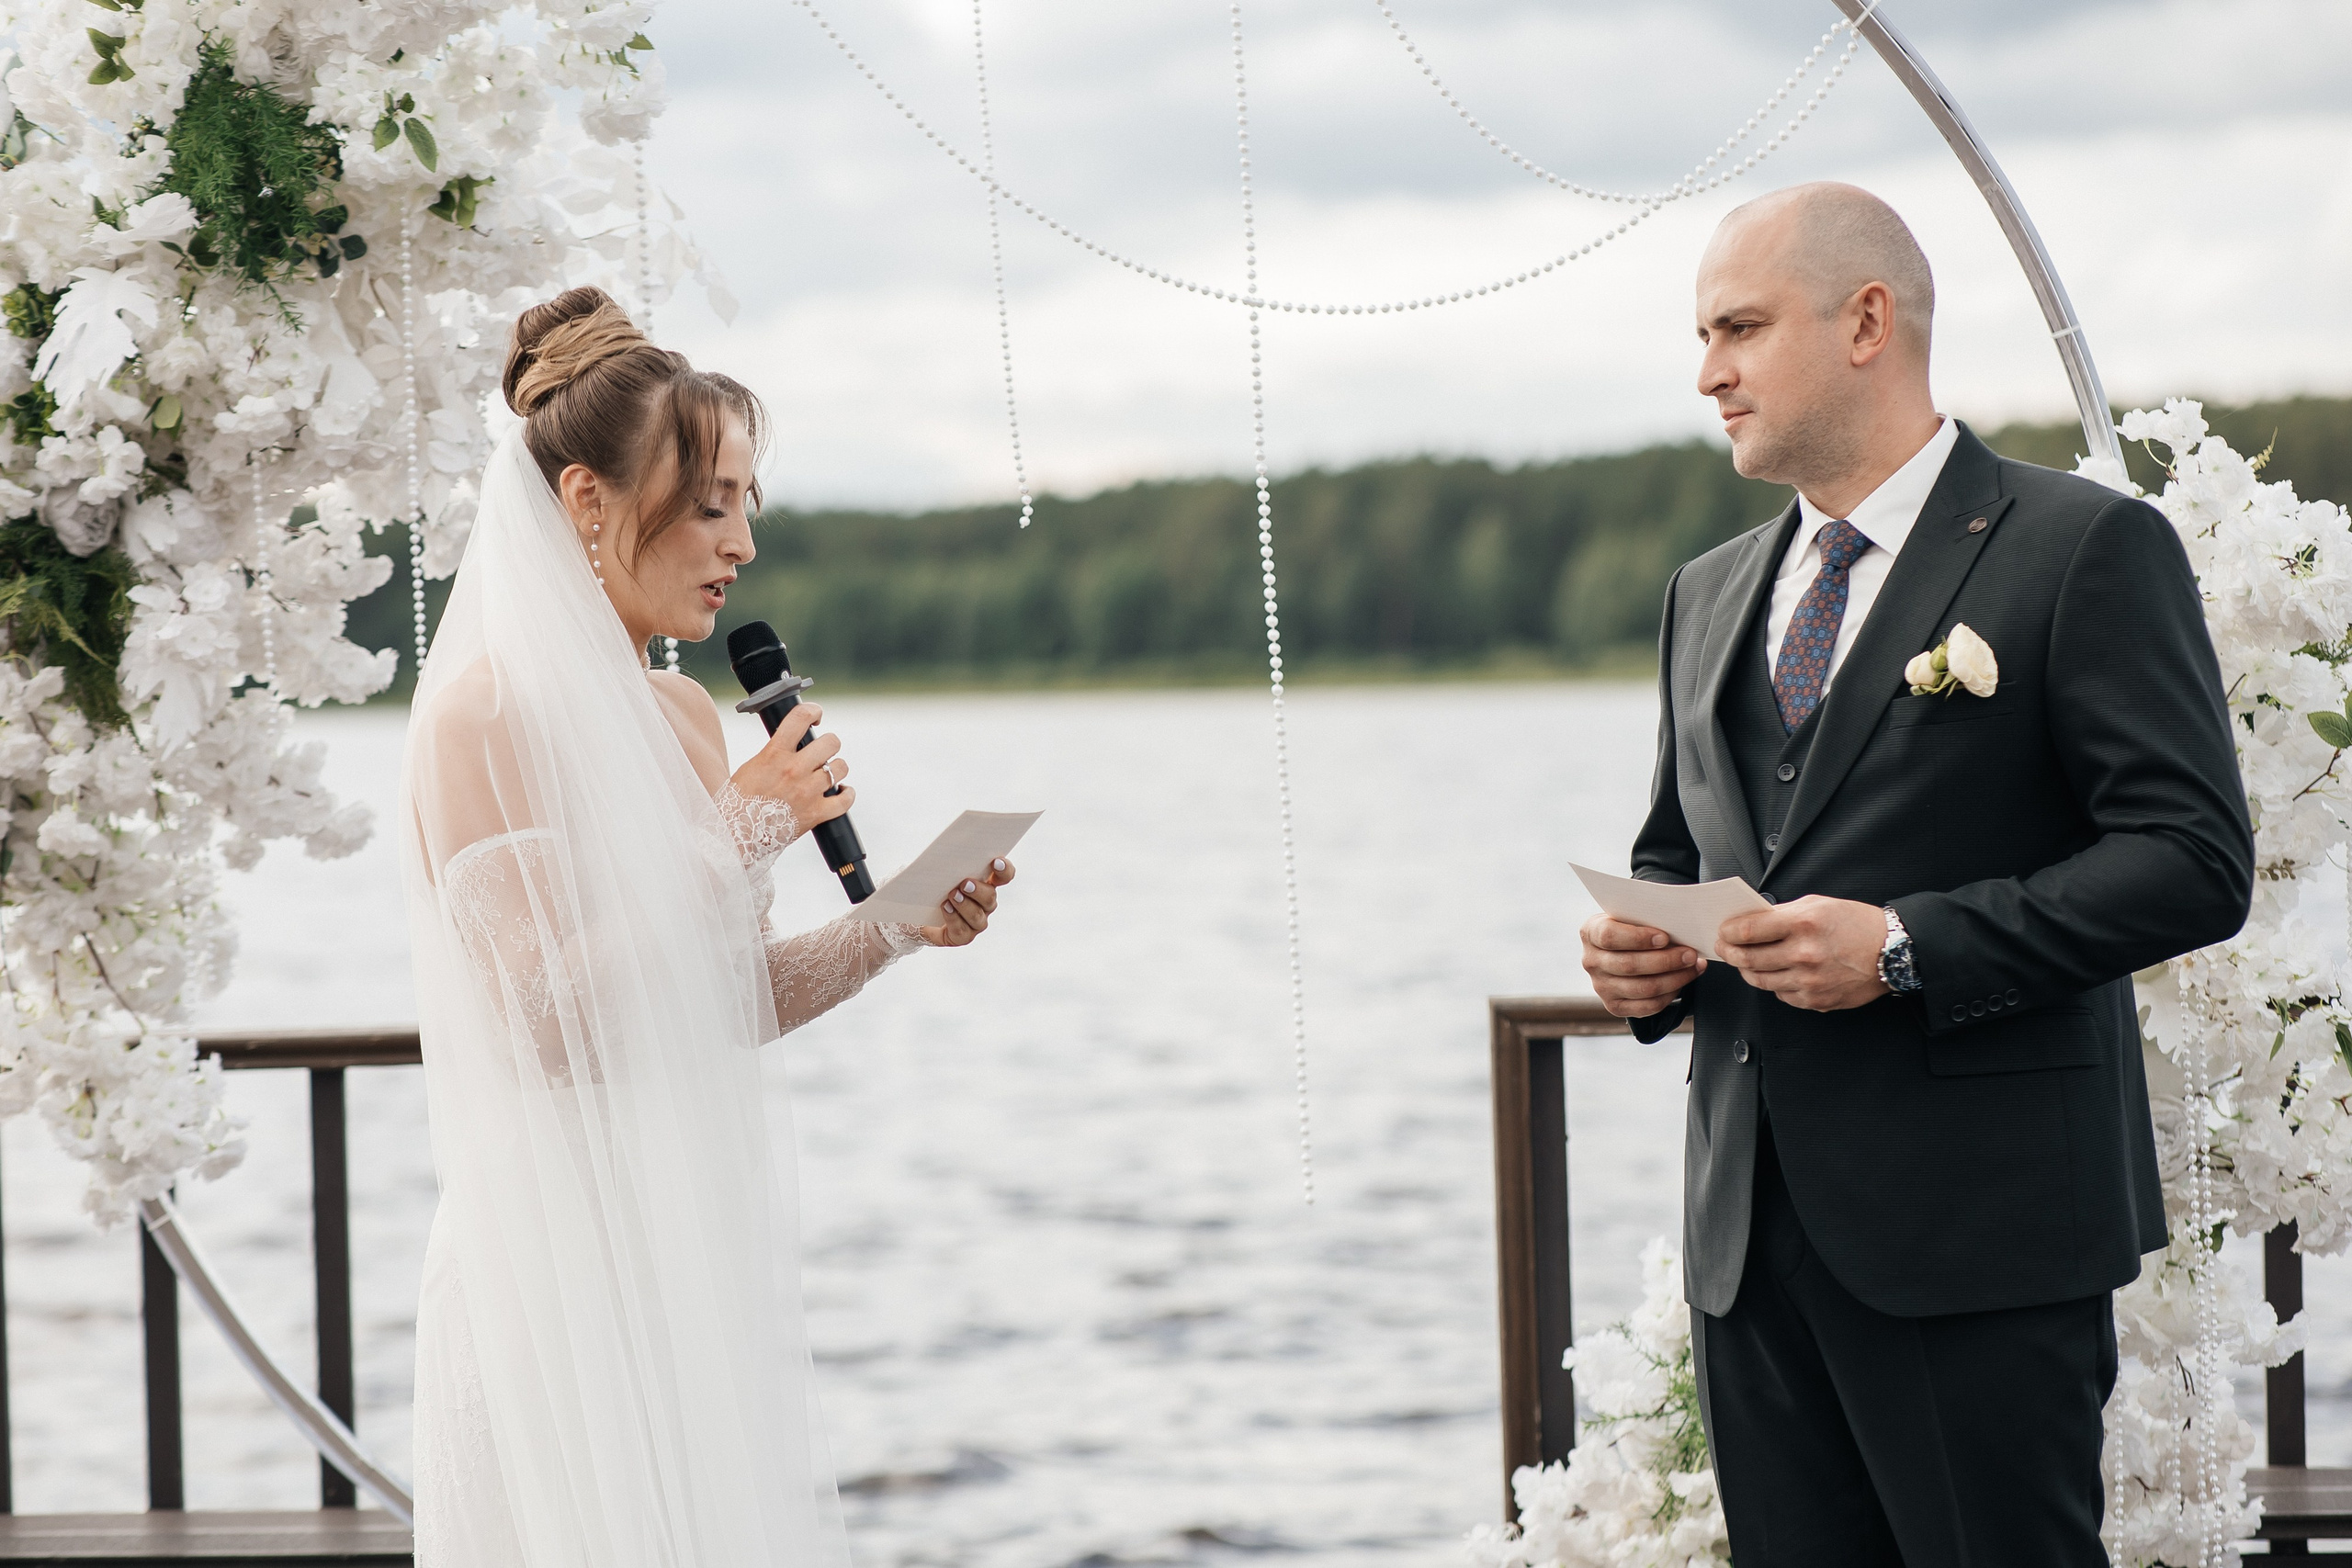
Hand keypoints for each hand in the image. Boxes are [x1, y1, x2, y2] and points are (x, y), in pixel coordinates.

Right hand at [730, 702, 851, 832]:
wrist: (736, 834)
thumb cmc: (739, 801)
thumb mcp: (752, 767)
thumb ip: (774, 753)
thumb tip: (790, 743)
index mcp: (774, 754)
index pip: (800, 718)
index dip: (813, 711)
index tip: (816, 715)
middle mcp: (794, 770)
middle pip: (831, 742)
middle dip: (829, 744)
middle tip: (823, 751)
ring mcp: (807, 791)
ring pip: (840, 768)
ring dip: (837, 769)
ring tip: (830, 773)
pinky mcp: (816, 813)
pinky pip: (845, 800)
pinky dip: (847, 795)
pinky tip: (843, 792)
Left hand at [920, 859, 1014, 948]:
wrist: (918, 913)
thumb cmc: (932, 888)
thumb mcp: (941, 873)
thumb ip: (950, 864)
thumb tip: (947, 852)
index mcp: (985, 884)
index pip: (1003, 877)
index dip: (1004, 870)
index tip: (996, 861)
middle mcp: (985, 904)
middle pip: (990, 897)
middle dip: (979, 890)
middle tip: (965, 883)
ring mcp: (976, 922)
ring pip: (977, 916)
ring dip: (965, 905)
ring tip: (952, 895)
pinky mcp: (963, 937)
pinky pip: (962, 930)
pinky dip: (954, 918)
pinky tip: (945, 908)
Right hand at [1581, 914, 1705, 1017]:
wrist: (1621, 950)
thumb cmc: (1632, 929)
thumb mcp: (1630, 917)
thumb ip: (1645, 919)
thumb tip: (1679, 927)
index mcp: (1591, 934)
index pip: (1609, 937)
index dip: (1638, 938)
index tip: (1664, 937)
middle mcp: (1591, 962)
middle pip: (1629, 965)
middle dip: (1666, 961)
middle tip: (1690, 954)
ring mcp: (1601, 987)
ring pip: (1642, 988)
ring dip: (1674, 978)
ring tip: (1693, 967)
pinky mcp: (1614, 1006)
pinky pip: (1647, 1006)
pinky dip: (1670, 995)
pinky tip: (1682, 982)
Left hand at [1716, 895, 1888, 1011]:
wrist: (1893, 951)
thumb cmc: (1857, 924)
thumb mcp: (1818, 905)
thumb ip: (1783, 913)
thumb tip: (1753, 921)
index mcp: (1803, 924)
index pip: (1749, 931)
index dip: (1729, 932)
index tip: (1724, 932)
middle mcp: (1805, 954)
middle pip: (1749, 959)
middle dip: (1730, 953)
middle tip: (1725, 948)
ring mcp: (1810, 981)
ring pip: (1761, 981)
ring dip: (1748, 971)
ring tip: (1745, 962)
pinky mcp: (1817, 999)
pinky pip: (1782, 995)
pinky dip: (1775, 985)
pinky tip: (1777, 974)